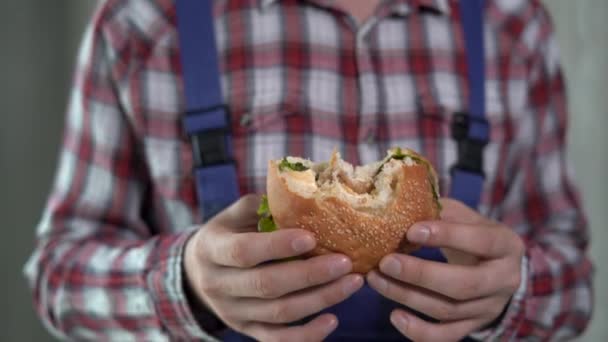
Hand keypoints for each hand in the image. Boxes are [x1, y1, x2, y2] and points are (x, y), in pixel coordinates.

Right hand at [184, 194, 363, 341]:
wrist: (197, 272)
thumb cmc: (226, 235)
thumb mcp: (233, 215)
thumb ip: (261, 206)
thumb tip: (301, 193)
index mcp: (212, 250)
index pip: (243, 251)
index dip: (277, 246)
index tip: (312, 238)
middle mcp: (218, 285)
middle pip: (267, 285)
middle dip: (310, 275)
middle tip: (345, 262)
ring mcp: (232, 312)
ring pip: (279, 313)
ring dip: (319, 299)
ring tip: (352, 283)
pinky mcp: (247, 330)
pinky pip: (278, 339)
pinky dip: (307, 334)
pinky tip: (333, 320)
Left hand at [367, 199, 524, 341]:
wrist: (500, 269)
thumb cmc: (474, 235)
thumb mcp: (467, 217)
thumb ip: (442, 211)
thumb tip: (403, 202)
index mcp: (505, 245)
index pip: (479, 241)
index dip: (446, 236)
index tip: (410, 230)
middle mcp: (503, 280)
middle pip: (463, 285)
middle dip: (420, 274)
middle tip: (385, 262)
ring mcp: (489, 308)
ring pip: (447, 310)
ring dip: (407, 296)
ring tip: (376, 280)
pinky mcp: (473, 327)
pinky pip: (445, 336)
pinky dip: (418, 331)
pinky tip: (394, 316)